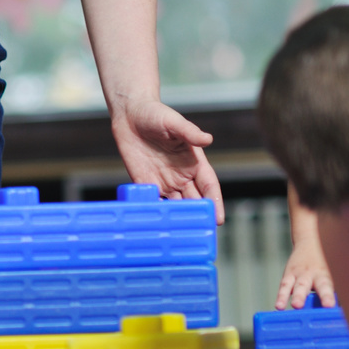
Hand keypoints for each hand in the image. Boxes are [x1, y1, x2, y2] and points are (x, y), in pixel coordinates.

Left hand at [109, 96, 222, 222]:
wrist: (130, 115)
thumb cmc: (156, 114)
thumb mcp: (174, 122)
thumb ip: (189, 132)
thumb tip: (207, 139)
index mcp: (195, 162)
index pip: (209, 186)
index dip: (214, 202)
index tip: (218, 218)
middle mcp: (181, 175)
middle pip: (194, 201)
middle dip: (198, 217)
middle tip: (201, 234)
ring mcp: (164, 181)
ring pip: (175, 205)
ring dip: (179, 218)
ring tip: (181, 233)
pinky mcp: (145, 183)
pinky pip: (154, 201)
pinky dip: (158, 213)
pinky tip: (158, 224)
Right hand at [275, 239, 334, 309]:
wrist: (308, 245)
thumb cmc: (321, 269)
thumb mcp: (328, 278)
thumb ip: (328, 293)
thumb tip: (330, 313)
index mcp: (323, 276)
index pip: (325, 287)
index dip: (327, 296)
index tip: (328, 306)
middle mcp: (309, 274)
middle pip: (304, 285)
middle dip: (300, 296)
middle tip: (297, 306)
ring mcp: (296, 275)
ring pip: (290, 285)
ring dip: (285, 296)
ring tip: (280, 306)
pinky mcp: (287, 276)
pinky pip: (283, 286)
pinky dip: (280, 296)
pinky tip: (278, 306)